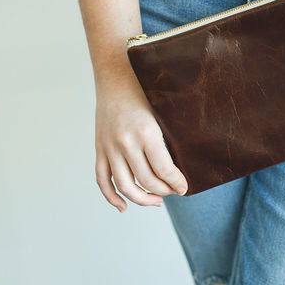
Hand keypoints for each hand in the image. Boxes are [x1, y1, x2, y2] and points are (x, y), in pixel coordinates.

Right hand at [94, 68, 188, 210]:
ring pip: (125, 186)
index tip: (185, 188)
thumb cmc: (144, 93)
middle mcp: (126, 143)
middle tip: (174, 191)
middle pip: (146, 181)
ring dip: (142, 199)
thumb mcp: (162, 113)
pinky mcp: (99, 149)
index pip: (164, 170)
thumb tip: (181, 169)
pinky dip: (112, 197)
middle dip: (164, 191)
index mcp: (146, 132)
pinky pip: (102, 180)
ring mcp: (109, 147)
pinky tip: (124, 207)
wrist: (115, 78)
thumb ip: (169, 139)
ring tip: (157, 201)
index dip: (177, 184)